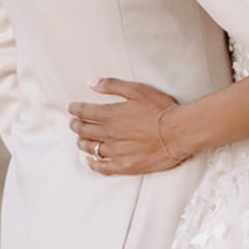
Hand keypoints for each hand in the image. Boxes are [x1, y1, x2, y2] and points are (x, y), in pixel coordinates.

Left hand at [68, 78, 186, 174]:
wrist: (177, 133)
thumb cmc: (161, 109)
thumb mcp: (137, 90)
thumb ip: (112, 85)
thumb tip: (92, 82)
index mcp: (110, 114)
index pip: (84, 111)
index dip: (75, 109)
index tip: (71, 108)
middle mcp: (109, 134)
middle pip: (84, 130)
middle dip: (76, 125)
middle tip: (73, 123)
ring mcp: (115, 151)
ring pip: (90, 148)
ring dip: (82, 142)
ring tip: (80, 139)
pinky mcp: (124, 165)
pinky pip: (102, 167)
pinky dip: (93, 164)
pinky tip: (89, 161)